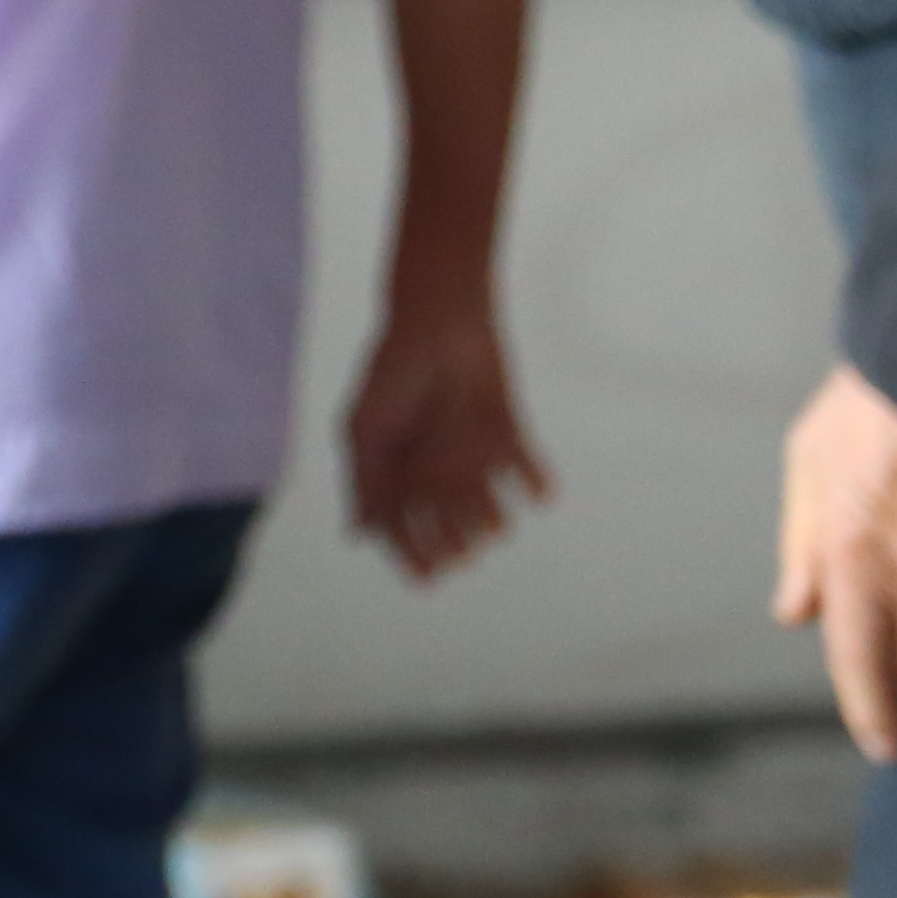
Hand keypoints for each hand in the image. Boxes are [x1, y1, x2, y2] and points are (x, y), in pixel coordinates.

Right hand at [343, 296, 550, 578]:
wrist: (438, 321)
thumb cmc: (393, 373)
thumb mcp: (364, 430)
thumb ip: (365, 481)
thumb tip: (359, 535)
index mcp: (395, 471)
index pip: (403, 525)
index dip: (414, 553)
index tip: (429, 576)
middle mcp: (433, 469)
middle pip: (446, 521)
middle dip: (454, 540)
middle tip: (460, 553)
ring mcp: (470, 452)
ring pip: (484, 502)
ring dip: (489, 518)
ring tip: (491, 528)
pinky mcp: (505, 432)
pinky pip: (525, 466)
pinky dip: (534, 481)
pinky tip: (538, 494)